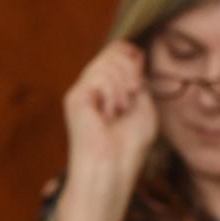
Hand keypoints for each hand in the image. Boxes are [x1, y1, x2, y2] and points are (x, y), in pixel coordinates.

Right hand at [53, 40, 159, 220]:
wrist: (113, 168)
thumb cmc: (129, 145)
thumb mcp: (144, 107)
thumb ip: (139, 80)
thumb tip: (134, 52)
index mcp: (108, 88)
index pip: (115, 53)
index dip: (130, 55)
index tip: (141, 73)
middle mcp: (92, 87)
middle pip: (112, 53)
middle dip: (131, 71)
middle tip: (132, 97)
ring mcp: (82, 91)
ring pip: (107, 64)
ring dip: (124, 86)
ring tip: (120, 110)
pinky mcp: (75, 98)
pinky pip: (99, 77)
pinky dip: (113, 94)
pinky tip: (110, 113)